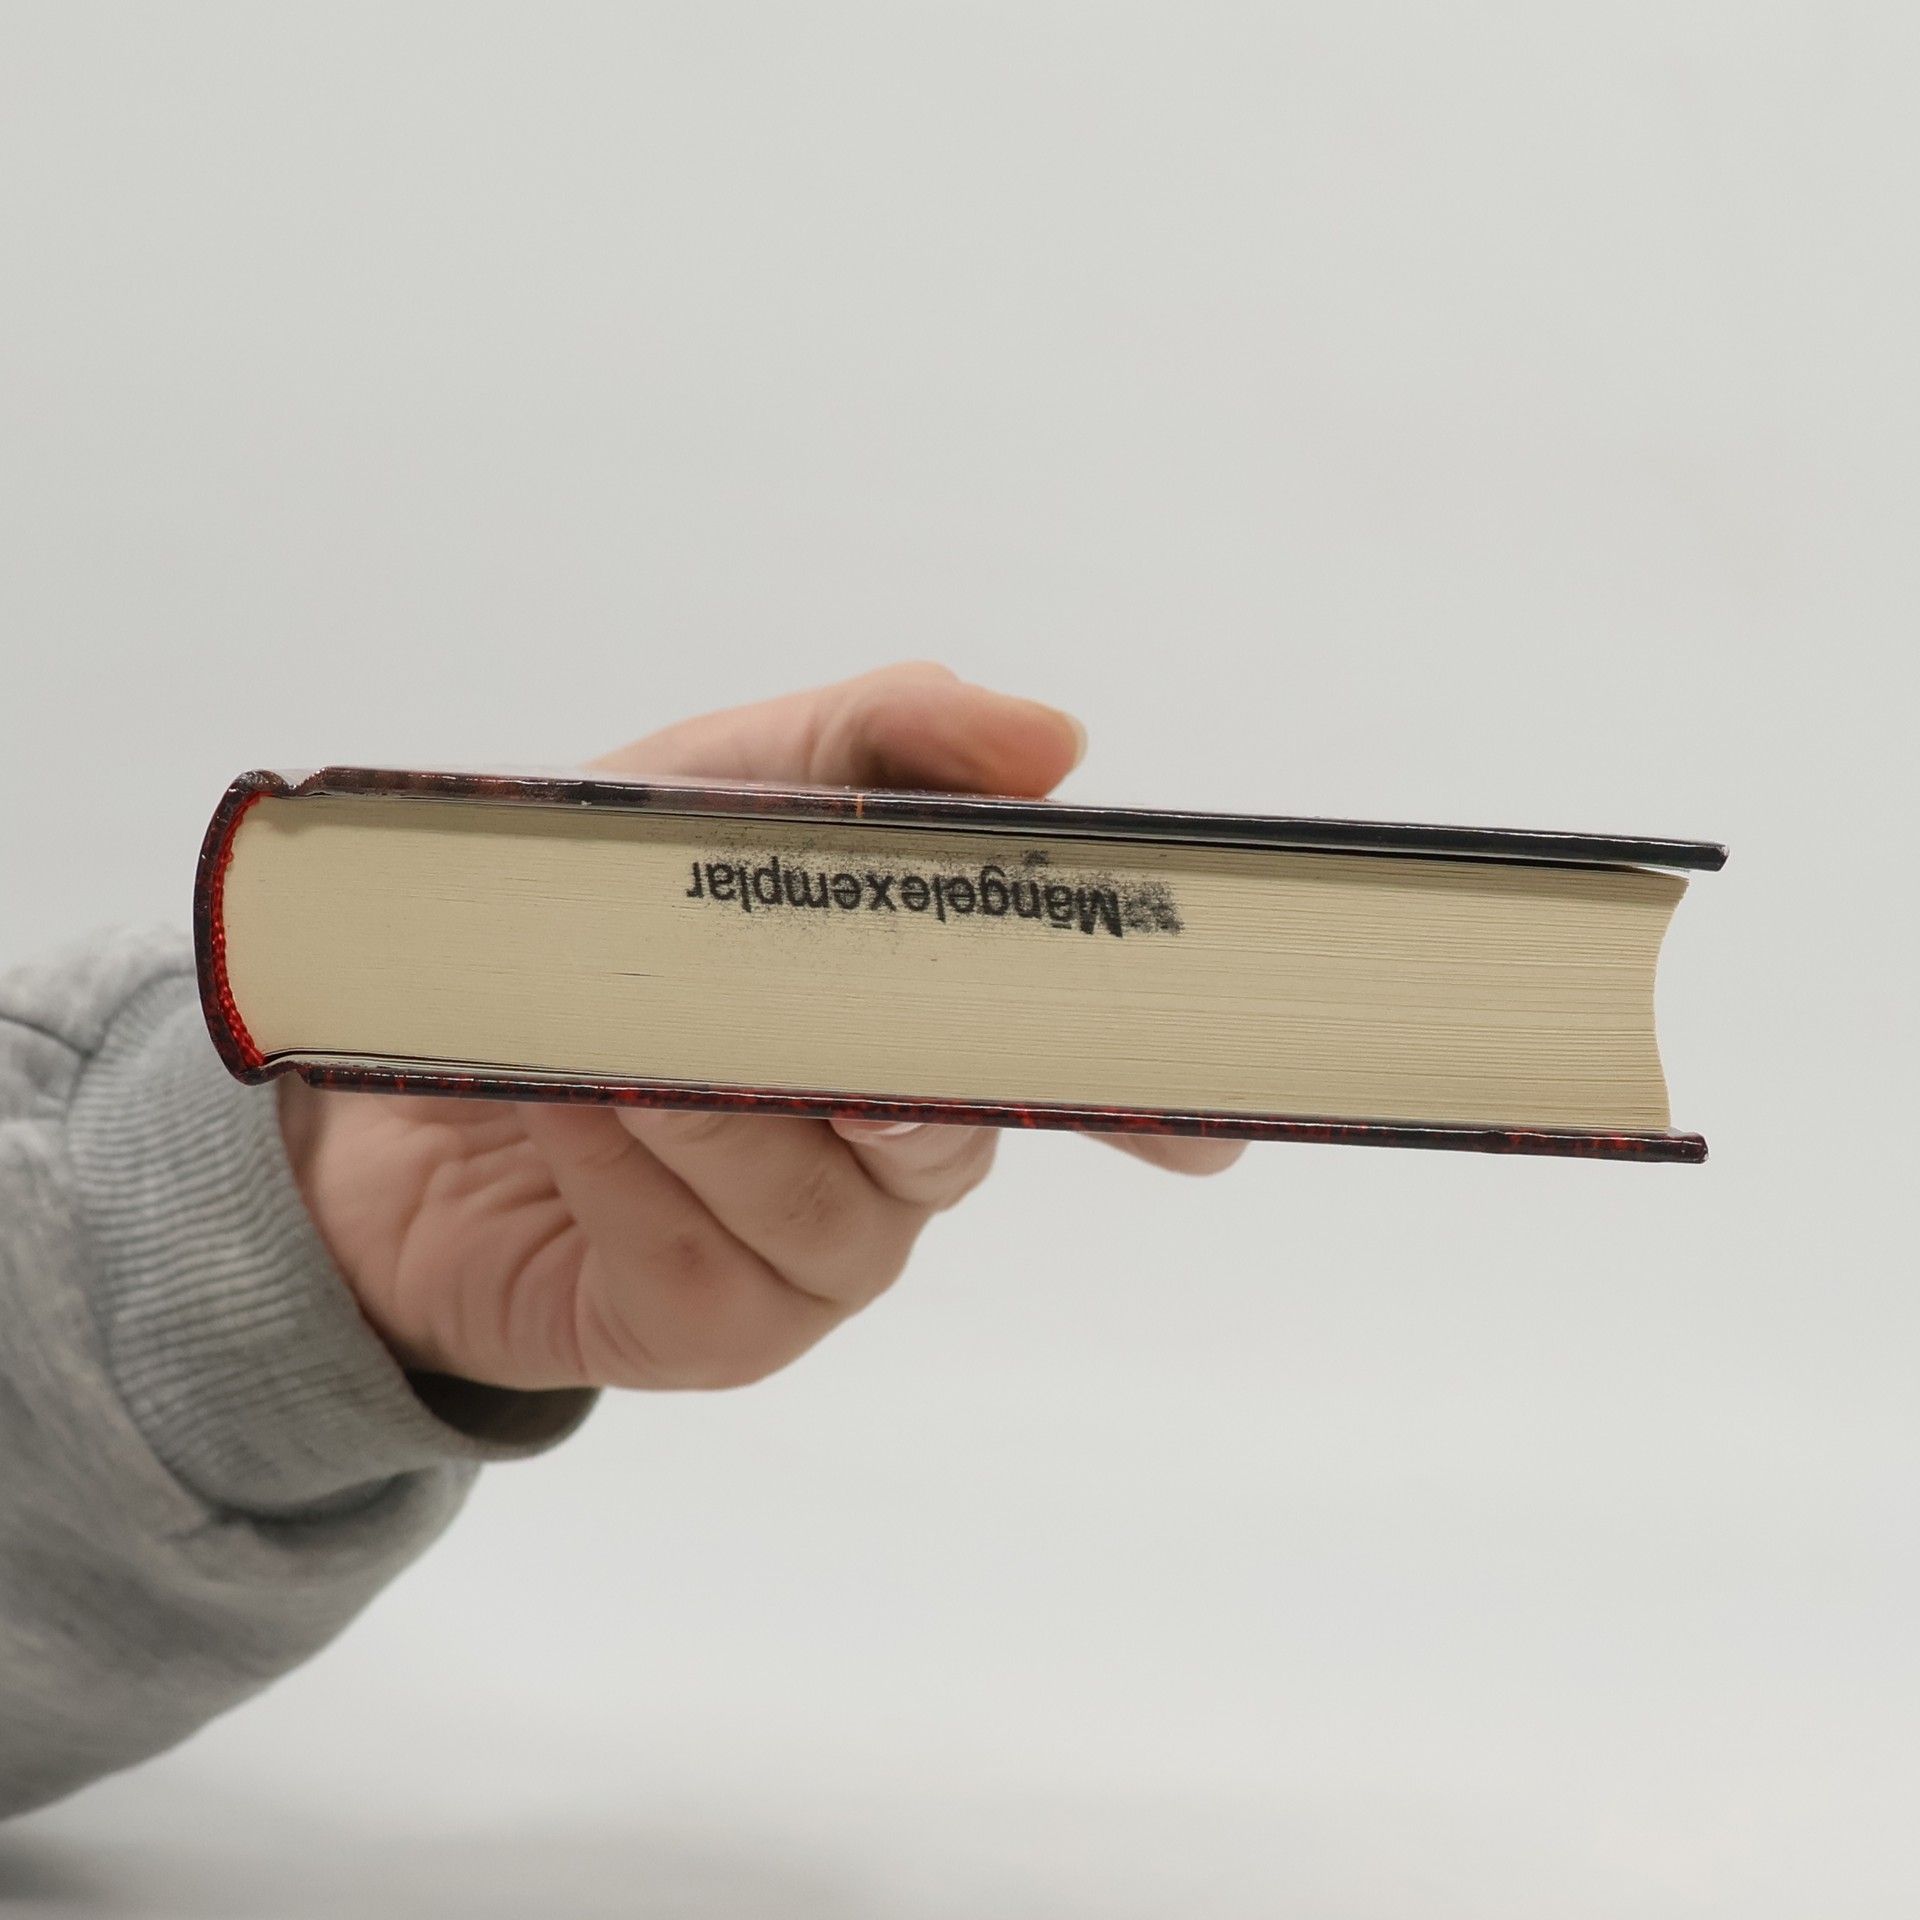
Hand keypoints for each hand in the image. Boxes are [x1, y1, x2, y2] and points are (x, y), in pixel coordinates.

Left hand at [279, 664, 1243, 1391]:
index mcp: (922, 1036)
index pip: (1071, 1078)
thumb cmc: (583, 922)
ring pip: (834, 1206)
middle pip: (959, 1138)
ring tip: (612, 1043)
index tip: (1197, 1124)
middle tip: (839, 1051)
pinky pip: (710, 1264)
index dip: (1144, 1103)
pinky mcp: (708, 1329)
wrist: (394, 1055)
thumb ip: (873, 741)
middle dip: (901, 1081)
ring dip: (720, 1108)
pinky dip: (632, 1172)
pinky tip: (565, 1106)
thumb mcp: (709, 788)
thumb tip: (1052, 742)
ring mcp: (810, 1261)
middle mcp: (891, 1162)